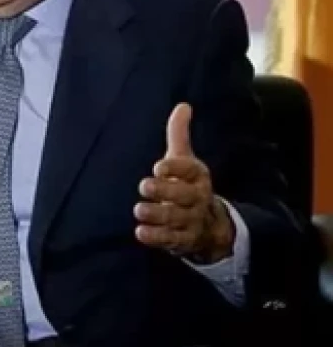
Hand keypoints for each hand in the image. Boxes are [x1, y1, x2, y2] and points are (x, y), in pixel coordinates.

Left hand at [134, 103, 233, 262]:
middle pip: (185, 195)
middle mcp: (197, 198)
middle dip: (166, 191)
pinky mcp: (183, 240)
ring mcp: (191, 220)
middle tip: (144, 186)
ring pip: (176, 218)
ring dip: (158, 215)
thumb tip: (182, 105)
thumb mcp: (184, 160)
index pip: (190, 170)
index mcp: (198, 176)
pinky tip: (141, 233)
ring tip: (139, 210)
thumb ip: (179, 134)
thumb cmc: (187, 184)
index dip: (175, 168)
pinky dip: (157, 238)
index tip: (158, 167)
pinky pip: (171, 240)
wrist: (208, 225)